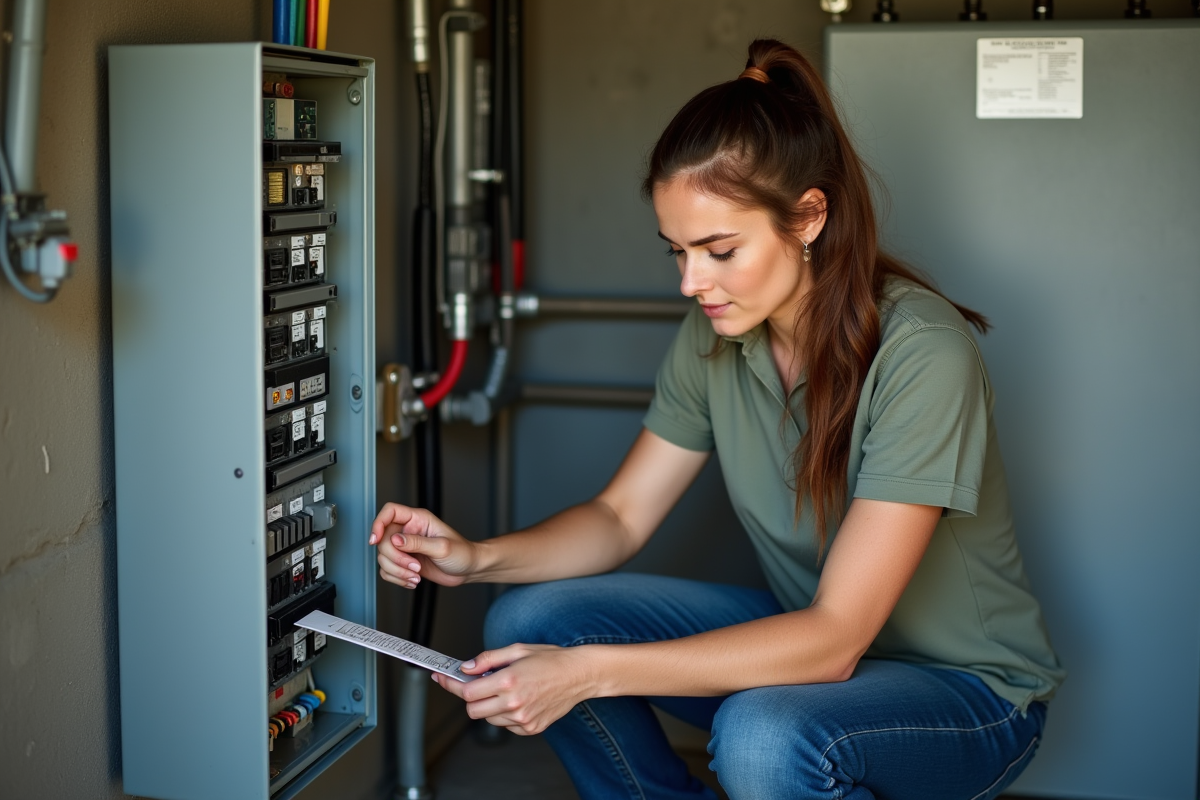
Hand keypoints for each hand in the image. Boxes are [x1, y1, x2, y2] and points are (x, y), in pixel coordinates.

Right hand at [369, 502, 478, 588]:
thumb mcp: (442, 547)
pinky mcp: (405, 562)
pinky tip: (412, 580)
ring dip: (397, 571)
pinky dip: (397, 578)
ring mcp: (406, 547)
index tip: (376, 539)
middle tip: (414, 566)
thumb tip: (395, 540)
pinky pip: (388, 570)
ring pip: (384, 557)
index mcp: (418, 519)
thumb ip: (417, 543)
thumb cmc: (462, 552)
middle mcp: (409, 531)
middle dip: (396, 558)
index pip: (389, 512)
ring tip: (416, 575)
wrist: (468, 569)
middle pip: (383, 540)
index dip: (378, 523)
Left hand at [432, 644, 597, 735]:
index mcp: (509, 681)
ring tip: (505, 690)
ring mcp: (523, 718)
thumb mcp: (517, 650)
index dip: (451, 685)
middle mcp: (514, 703)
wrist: (579, 675)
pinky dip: (505, 714)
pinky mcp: (531, 728)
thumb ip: (487, 659)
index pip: (468, 692)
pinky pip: (506, 725)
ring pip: (489, 719)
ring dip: (489, 706)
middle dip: (471, 698)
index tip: (441, 678)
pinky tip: (517, 700)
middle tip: (478, 685)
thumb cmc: (551, 659)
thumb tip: (466, 668)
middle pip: (473, 711)